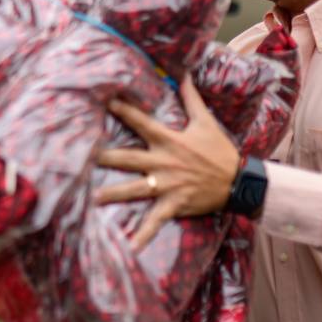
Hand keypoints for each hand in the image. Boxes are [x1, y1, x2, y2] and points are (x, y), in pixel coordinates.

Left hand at [95, 75, 241, 249]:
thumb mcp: (206, 122)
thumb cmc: (220, 151)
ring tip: (92, 199)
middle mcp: (164, 162)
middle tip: (81, 156)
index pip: (141, 122)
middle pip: (128, 158)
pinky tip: (129, 247)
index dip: (123, 110)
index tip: (104, 102)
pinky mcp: (174, 204)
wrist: (239, 181)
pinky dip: (143, 235)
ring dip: (114, 195)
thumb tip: (184, 73)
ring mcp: (167, 185)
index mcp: (169, 140)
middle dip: (105, 157)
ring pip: (135, 189)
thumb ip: (191, 98)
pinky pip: (155, 221)